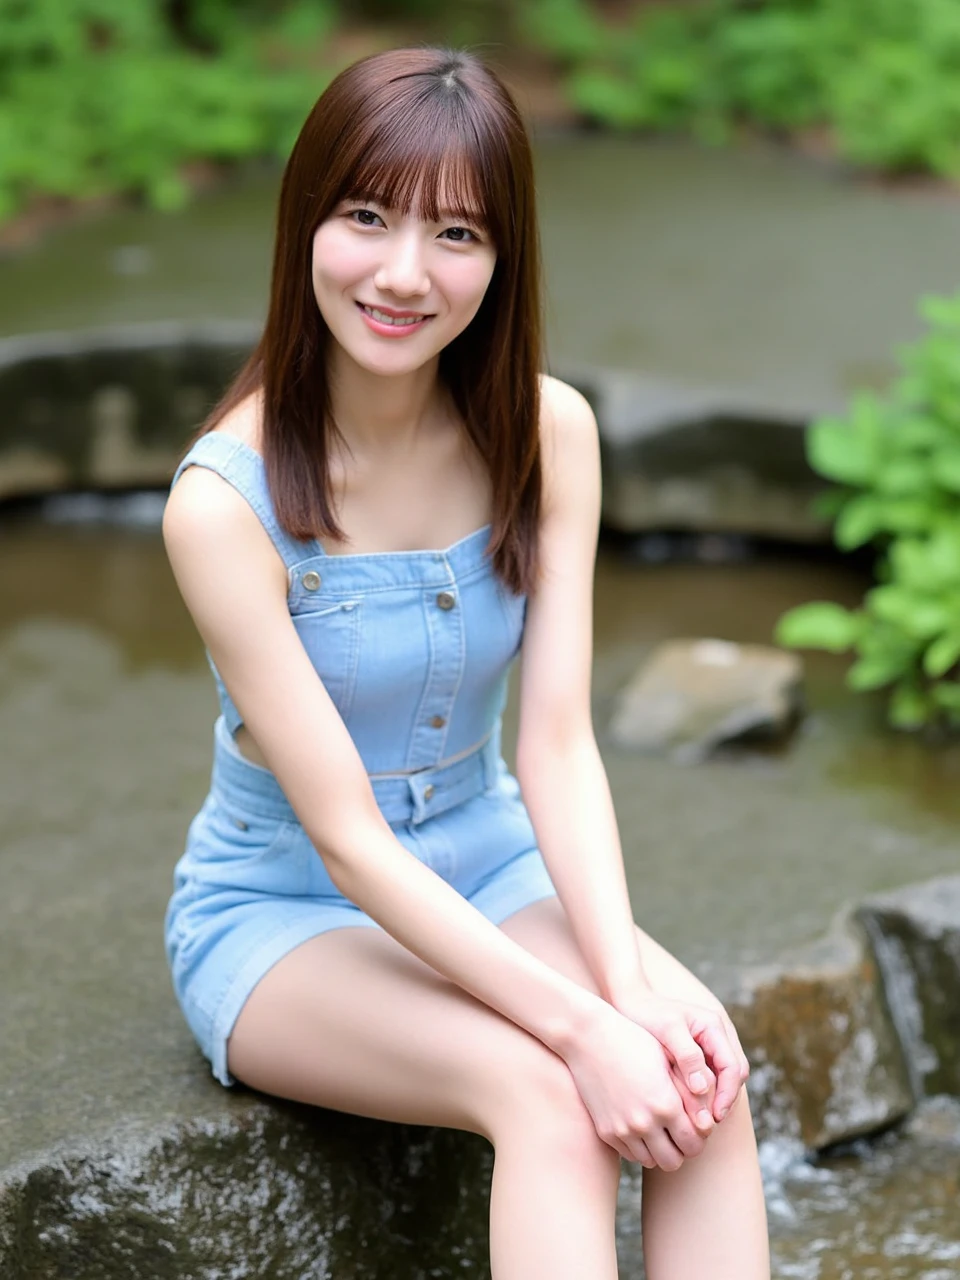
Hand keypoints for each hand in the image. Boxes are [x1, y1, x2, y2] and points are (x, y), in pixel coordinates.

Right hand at [561, 1003, 712, 1171]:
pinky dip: (640, 1147)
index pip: (695, 1143)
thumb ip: (691, 1093)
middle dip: (682, 1149)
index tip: (697, 1124)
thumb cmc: (634, 1041)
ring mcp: (622, 1129)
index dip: (701, 1137)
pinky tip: (641, 1125)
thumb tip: (708, 1123)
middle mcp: (644, 1123)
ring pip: (652, 1163)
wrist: (588, 1037)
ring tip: (661, 1128)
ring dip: (660, 1150)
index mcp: (666, 1104)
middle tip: (681, 1130)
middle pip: (675, 1161)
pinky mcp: (605, 1131)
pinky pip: (631, 1155)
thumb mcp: (668, 1060)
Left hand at [617, 992, 749, 1122]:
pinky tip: (689, 1108)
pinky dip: (704, 1093)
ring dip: (716, 1098)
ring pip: (724, 1078)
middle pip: (734, 1075)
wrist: (630, 1003)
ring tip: (700, 1120)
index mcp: (713, 1026)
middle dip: (725, 1099)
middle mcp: (717, 1035)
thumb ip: (687, 1056)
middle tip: (708, 1123)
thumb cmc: (647, 1013)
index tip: (715, 1116)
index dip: (727, 1094)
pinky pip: (710, 1077)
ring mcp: (709, 1044)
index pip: (734, 1067)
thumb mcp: (667, 1030)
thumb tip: (702, 1088)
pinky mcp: (698, 1054)